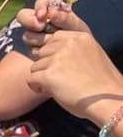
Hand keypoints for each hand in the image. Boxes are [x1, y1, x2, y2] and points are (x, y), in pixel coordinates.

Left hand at [23, 0, 122, 122]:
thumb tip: (54, 57)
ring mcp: (58, 58)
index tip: (57, 65)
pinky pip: (31, 78)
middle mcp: (68, 44)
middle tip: (55, 78)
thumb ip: (74, 51)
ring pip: (35, 66)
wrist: (105, 100)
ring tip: (54, 87)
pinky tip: (48, 92)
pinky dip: (36, 87)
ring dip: (40, 77)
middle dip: (45, 65)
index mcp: (81, 37)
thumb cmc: (100, 84)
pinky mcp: (49, 75)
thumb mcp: (92, 55)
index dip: (52, 52)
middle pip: (42, 51)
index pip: (54, 38)